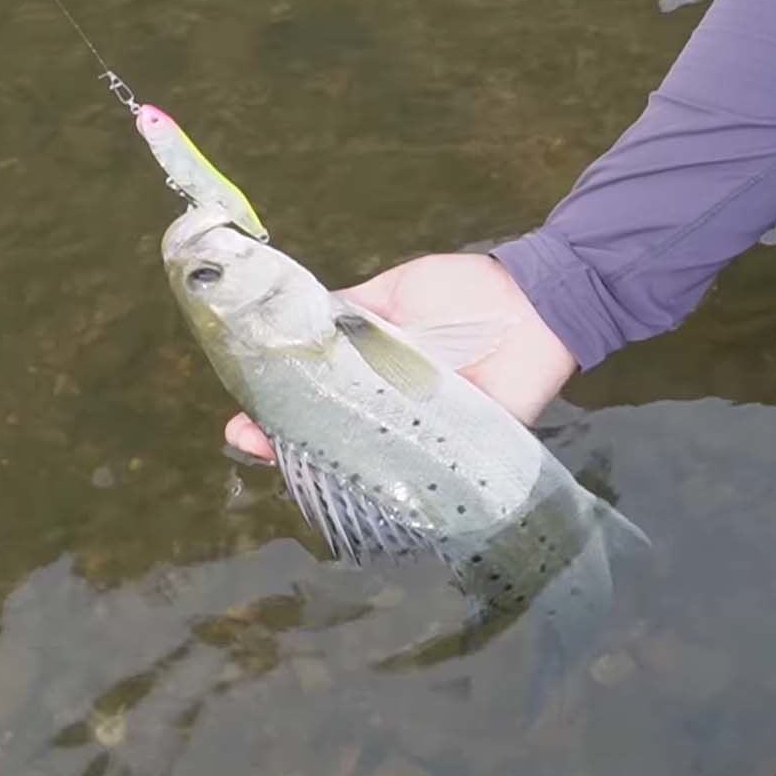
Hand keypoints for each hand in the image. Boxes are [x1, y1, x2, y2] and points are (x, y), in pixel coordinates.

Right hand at [224, 252, 577, 460]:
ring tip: (281, 459)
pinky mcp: (457, 450)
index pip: (315, 390)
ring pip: (363, 457)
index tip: (242, 412)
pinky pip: (416, 474)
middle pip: (330, 432)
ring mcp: (419, 431)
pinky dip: (385, 483)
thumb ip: (353, 310)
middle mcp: (390, 405)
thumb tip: (299, 321)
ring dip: (322, 463)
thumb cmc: (466, 291)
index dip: (275, 401)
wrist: (534, 303)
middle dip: (284, 439)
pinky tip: (348, 484)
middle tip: (247, 439)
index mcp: (372, 367)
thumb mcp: (397, 292)